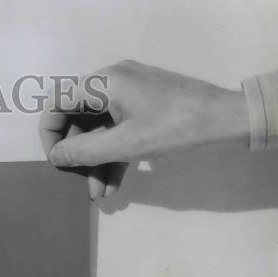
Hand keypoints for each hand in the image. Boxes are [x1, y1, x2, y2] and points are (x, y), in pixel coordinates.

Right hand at [38, 60, 249, 199]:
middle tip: (81, 184)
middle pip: (78, 118)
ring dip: (96, 161)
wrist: (228, 119)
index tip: (57, 161)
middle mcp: (113, 82)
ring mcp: (130, 94)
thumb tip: (55, 157)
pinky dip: (114, 155)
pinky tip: (114, 185)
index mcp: (105, 83)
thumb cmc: (175, 128)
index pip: (57, 101)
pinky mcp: (144, 106)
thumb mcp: (125, 145)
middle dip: (78, 155)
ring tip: (100, 194)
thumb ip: (84, 152)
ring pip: (99, 129)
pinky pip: (118, 130)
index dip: (50, 133)